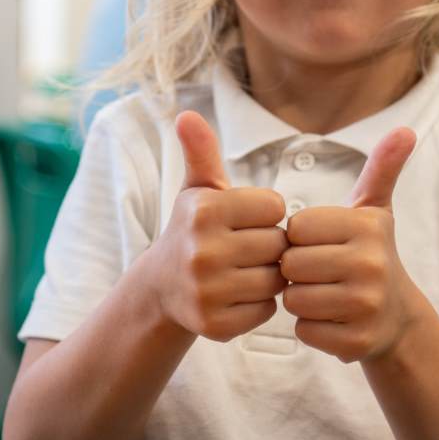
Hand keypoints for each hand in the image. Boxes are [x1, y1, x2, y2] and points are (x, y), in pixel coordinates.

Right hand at [145, 112, 288, 341]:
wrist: (161, 287)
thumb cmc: (193, 229)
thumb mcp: (196, 189)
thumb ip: (201, 151)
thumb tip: (187, 114)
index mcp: (204, 211)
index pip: (275, 207)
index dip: (265, 214)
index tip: (244, 221)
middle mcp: (202, 251)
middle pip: (277, 245)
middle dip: (269, 246)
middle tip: (245, 249)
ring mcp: (207, 292)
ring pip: (275, 280)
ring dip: (268, 276)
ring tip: (244, 270)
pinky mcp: (215, 325)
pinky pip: (266, 311)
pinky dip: (259, 305)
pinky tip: (238, 295)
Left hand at [280, 128, 420, 362]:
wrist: (397, 318)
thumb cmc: (370, 255)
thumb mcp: (376, 211)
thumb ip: (382, 169)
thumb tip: (406, 130)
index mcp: (367, 227)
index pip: (295, 229)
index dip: (299, 239)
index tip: (322, 244)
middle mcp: (371, 265)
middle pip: (291, 265)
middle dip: (296, 270)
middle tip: (321, 272)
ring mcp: (366, 306)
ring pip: (293, 299)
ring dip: (300, 299)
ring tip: (326, 294)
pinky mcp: (356, 342)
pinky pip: (304, 330)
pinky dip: (311, 327)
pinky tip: (333, 319)